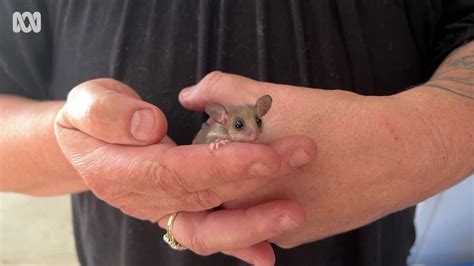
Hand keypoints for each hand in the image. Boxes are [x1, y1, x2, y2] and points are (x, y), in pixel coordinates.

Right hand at [55, 78, 316, 264]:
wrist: (86, 146)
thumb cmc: (91, 117)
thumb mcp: (88, 103)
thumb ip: (111, 115)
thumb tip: (151, 128)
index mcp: (120, 171)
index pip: (177, 169)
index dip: (222, 164)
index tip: (264, 155)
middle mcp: (144, 200)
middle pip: (203, 195)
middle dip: (254, 180)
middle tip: (300, 156)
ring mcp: (163, 211)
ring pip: (208, 228)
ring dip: (253, 223)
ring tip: (294, 213)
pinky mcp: (178, 213)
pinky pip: (208, 234)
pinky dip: (238, 245)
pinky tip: (267, 254)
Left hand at [179, 72, 451, 248]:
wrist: (396, 155)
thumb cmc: (335, 123)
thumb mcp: (275, 98)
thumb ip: (222, 91)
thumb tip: (188, 96)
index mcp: (236, 175)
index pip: (197, 165)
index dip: (207, 143)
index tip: (224, 127)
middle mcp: (248, 209)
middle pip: (217, 189)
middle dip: (224, 166)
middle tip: (249, 142)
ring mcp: (272, 227)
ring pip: (243, 208)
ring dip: (248, 185)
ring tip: (273, 160)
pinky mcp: (297, 236)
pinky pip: (268, 220)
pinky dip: (270, 201)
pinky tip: (292, 180)